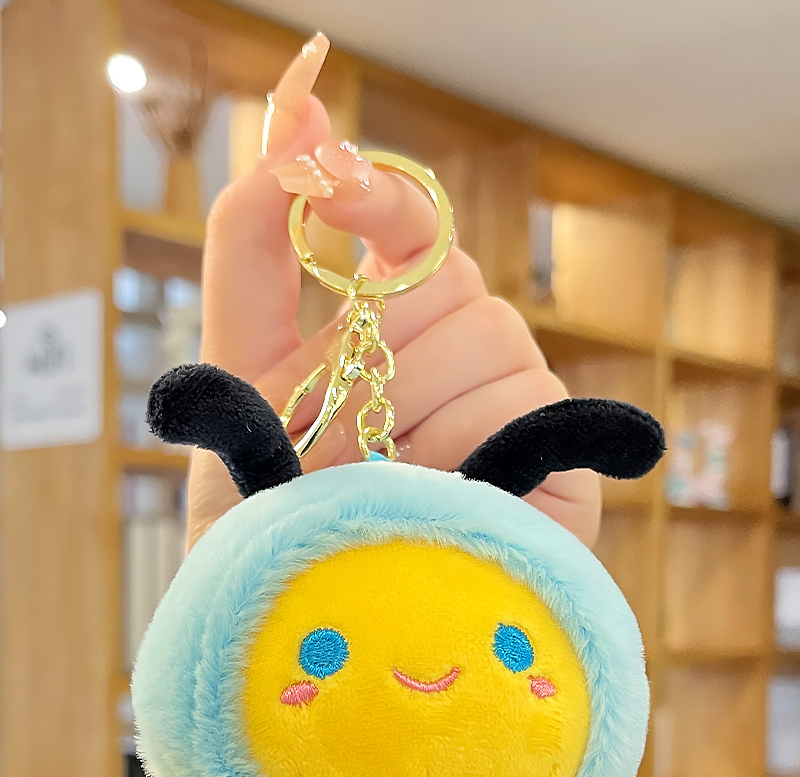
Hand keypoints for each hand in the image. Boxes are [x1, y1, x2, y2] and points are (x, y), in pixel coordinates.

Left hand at [187, 32, 600, 548]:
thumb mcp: (236, 377)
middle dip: (367, 359)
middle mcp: (461, 350)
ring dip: (403, 417)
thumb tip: (292, 114)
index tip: (324, 178)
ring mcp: (517, 401)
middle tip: (321, 446)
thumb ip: (251, 252)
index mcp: (386, 322)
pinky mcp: (564, 461)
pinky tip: (431, 505)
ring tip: (371, 489)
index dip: (374, 191)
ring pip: (484, 336)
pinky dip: (459, 453)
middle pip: (443, 277)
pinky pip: (523, 402)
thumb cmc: (266, 517)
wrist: (309, 639)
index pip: (408, 219)